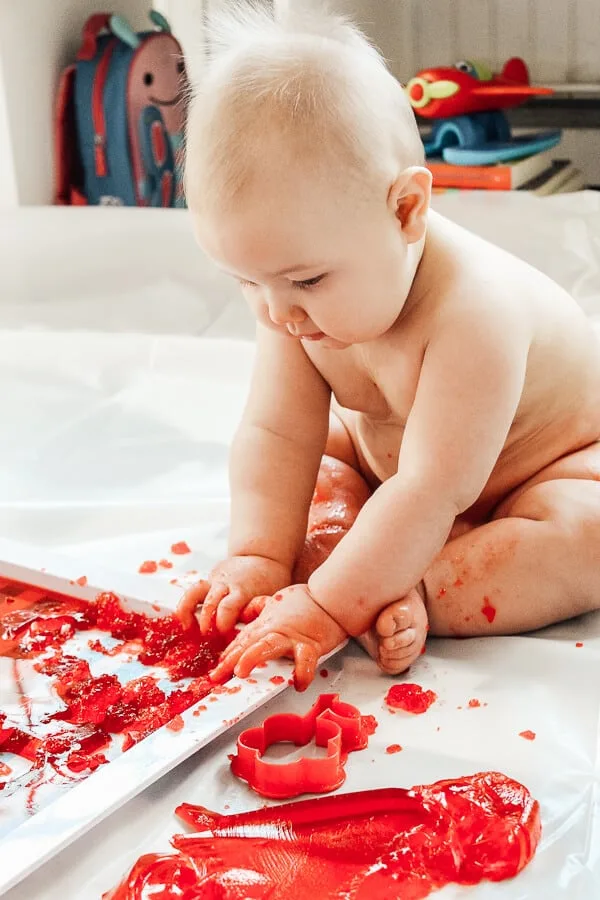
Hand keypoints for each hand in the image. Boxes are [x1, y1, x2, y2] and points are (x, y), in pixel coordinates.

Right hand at [176, 555, 290, 634]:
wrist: (262, 555)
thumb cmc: (269, 580)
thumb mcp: (270, 595)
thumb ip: (260, 613)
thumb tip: (258, 635)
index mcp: (242, 590)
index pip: (228, 606)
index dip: (223, 622)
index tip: (223, 635)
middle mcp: (225, 584)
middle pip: (210, 603)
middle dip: (206, 622)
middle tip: (206, 637)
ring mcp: (214, 581)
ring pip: (194, 593)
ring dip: (188, 612)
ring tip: (187, 628)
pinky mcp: (208, 580)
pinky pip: (193, 592)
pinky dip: (186, 606)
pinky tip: (184, 620)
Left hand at [209, 584, 346, 690]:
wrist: (330, 597)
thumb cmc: (306, 601)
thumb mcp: (275, 600)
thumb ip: (259, 608)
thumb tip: (245, 614)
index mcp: (266, 623)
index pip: (242, 640)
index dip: (228, 654)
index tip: (218, 667)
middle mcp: (275, 630)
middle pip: (248, 643)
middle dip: (230, 660)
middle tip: (217, 675)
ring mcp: (291, 637)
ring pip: (268, 645)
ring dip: (252, 657)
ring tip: (241, 671)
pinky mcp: (311, 644)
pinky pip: (305, 659)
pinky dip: (302, 671)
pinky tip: (298, 683)